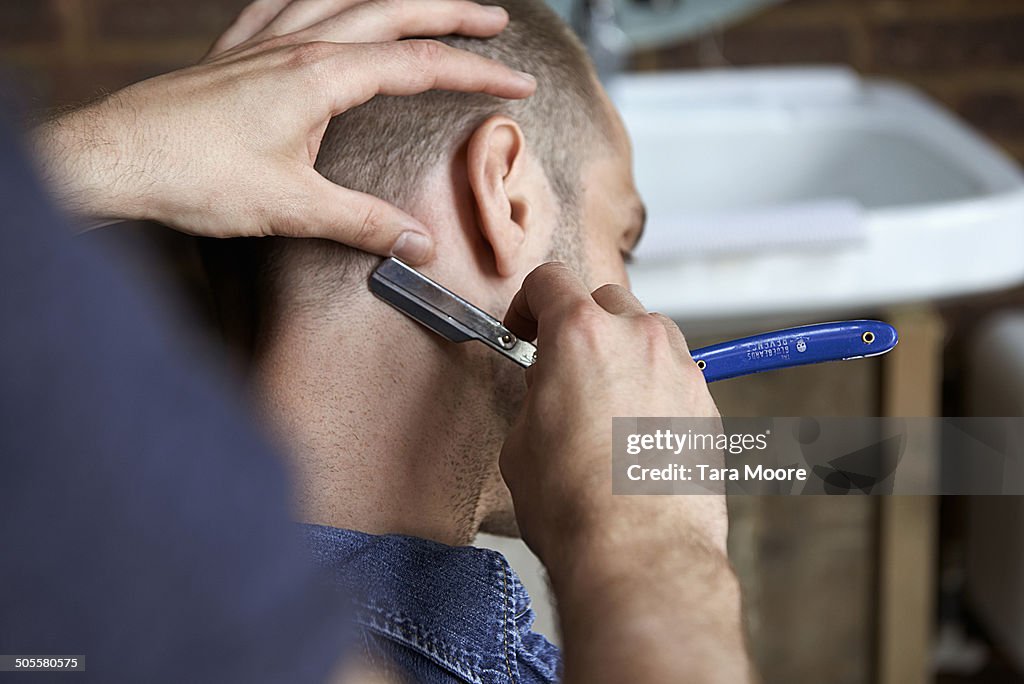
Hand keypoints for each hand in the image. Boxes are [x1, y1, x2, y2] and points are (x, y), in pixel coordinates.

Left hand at [32, 0, 534, 264]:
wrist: (115, 161)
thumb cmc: (195, 179)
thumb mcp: (293, 208)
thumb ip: (364, 224)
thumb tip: (418, 244)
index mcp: (320, 77)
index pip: (419, 66)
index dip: (475, 72)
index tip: (517, 81)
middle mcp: (296, 47)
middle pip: (391, 13)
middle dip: (450, 15)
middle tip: (494, 22)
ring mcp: (261, 43)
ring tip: (426, 3)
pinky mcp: (232, 54)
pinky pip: (282, 4)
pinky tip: (321, 0)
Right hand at [500, 263, 749, 683]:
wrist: (638, 553)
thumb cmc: (576, 507)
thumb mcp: (521, 442)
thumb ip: (536, 394)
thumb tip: (549, 389)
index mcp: (579, 334)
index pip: (550, 281)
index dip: (529, 304)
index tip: (527, 328)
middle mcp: (636, 338)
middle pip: (605, 300)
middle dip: (581, 324)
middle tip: (564, 366)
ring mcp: (679, 368)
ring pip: (648, 332)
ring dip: (624, 351)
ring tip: (605, 400)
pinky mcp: (706, 403)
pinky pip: (675, 374)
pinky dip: (655, 387)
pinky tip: (636, 432)